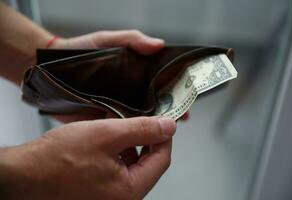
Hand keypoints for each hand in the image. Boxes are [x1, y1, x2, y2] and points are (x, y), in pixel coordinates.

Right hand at [0, 117, 175, 199]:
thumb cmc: (56, 160)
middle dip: (142, 138)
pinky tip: (104, 139)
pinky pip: (117, 168)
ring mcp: (111, 196)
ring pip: (131, 163)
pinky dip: (115, 151)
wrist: (23, 175)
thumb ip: (142, 130)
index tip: (161, 120)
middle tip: (134, 119)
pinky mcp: (100, 190)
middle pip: (147, 162)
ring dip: (127, 143)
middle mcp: (122, 198)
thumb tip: (168, 127)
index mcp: (130, 190)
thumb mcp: (106, 135)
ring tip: (114, 126)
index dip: (163, 136)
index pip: (162, 159)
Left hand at [50, 30, 189, 122]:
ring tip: (166, 131)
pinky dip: (131, 134)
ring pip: (140, 119)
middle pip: (154, 104)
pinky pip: (120, 129)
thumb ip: (131, 40)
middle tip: (181, 117)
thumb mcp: (107, 40)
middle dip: (169, 111)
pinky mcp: (103, 121)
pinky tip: (142, 139)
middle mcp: (129, 93)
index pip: (160, 83)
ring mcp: (116, 108)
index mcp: (134, 74)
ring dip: (153, 125)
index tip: (187, 98)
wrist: (50, 71)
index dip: (175, 90)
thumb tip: (159, 44)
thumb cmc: (80, 51)